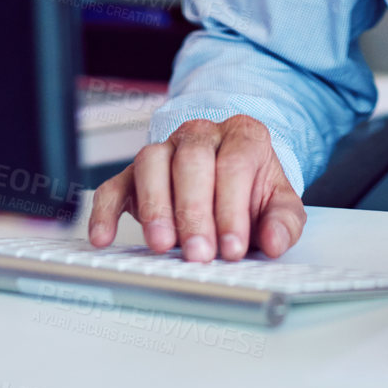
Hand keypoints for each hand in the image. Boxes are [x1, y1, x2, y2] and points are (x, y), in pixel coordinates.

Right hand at [88, 115, 305, 261]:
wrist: (231, 176)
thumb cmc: (253, 190)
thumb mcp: (279, 202)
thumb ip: (283, 221)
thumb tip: (275, 241)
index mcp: (242, 136)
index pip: (235, 164)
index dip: (232, 208)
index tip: (233, 247)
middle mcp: (201, 135)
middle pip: (192, 160)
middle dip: (194, 211)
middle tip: (199, 253)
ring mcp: (164, 150)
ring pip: (151, 162)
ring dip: (155, 206)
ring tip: (162, 244)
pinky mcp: (133, 174)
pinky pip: (113, 185)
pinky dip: (104, 211)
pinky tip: (104, 237)